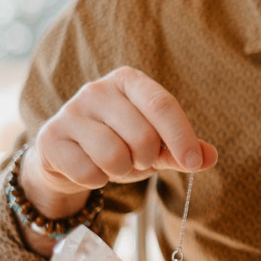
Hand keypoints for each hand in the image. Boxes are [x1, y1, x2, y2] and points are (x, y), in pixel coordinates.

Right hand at [24, 66, 217, 217]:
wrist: (69, 158)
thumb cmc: (121, 144)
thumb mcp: (157, 144)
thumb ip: (183, 149)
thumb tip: (210, 157)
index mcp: (129, 81)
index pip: (163, 105)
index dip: (182, 137)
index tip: (194, 163)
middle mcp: (97, 89)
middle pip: (142, 135)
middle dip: (147, 159)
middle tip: (138, 160)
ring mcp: (70, 111)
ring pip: (114, 156)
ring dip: (122, 171)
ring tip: (115, 164)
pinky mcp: (50, 137)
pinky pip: (89, 172)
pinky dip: (98, 180)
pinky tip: (91, 169)